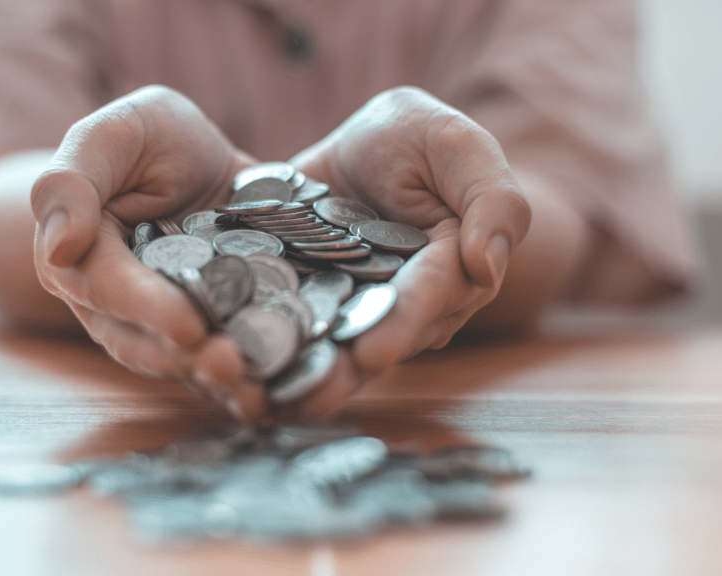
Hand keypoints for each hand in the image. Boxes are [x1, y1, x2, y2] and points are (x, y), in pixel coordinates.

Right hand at [30, 85, 265, 418]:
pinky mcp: (209, 330)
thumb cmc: (143, 139)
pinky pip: (224, 358)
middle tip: (231, 366)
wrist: (193, 156)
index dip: (148, 310)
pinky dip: (250, 377)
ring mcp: (165, 324)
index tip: (188, 327)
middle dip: (187, 360)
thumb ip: (71, 183)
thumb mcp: (110, 136)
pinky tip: (282, 389)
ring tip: (257, 390)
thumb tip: (60, 248)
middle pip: (146, 344)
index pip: (110, 290)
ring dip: (219, 380)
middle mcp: (117, 306)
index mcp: (82, 260)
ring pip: (184, 363)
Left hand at [288, 86, 531, 417]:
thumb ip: (491, 201)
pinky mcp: (306, 299)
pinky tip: (230, 376)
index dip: (401, 326)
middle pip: (373, 340)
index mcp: (449, 270)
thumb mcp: (460, 147)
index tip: (372, 353)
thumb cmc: (423, 140)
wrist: (368, 141)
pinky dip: (259, 347)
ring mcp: (350, 307)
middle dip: (341, 372)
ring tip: (260, 402)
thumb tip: (488, 267)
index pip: (427, 299)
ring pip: (327, 346)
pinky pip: (284, 326)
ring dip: (296, 376)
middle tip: (305, 397)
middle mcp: (401, 304)